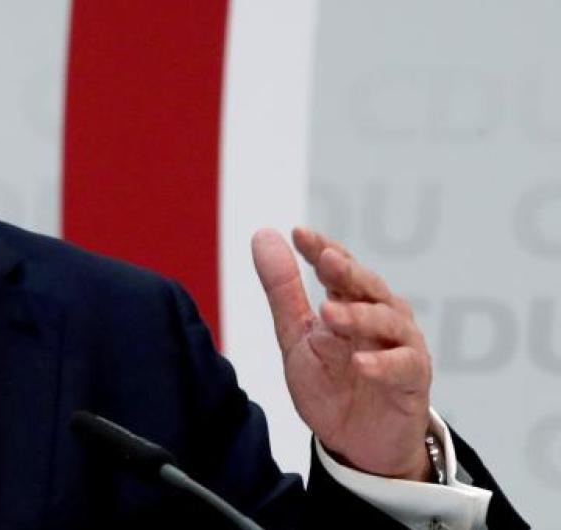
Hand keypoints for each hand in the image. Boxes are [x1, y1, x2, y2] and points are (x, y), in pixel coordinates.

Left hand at [251, 227, 431, 479]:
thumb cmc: (330, 383)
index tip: (300, 233)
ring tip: (330, 313)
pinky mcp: (413, 380)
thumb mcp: (296, 336)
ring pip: (388, 321)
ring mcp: (401, 346)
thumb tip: (263, 235)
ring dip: (359, 315)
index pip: (338, 267)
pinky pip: (404, 366)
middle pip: (368, 286)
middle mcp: (381, 316)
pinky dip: (383, 363)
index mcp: (351, 302)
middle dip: (348, 271)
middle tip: (326, 259)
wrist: (356, 443)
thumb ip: (282, 290)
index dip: (321, 248)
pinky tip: (361, 363)